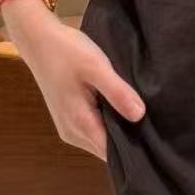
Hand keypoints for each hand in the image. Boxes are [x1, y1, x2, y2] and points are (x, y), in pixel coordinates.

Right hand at [5, 0, 145, 161]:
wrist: (39, 39)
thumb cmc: (67, 51)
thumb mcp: (96, 67)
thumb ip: (117, 92)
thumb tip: (139, 116)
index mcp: (79, 124)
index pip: (111, 154)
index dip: (134, 150)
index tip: (156, 142)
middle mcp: (72, 133)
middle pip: (107, 149)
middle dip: (129, 140)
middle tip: (155, 125)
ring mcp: (68, 126)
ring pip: (100, 139)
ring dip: (118, 131)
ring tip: (142, 115)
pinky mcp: (69, 117)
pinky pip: (94, 128)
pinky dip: (108, 122)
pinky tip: (122, 107)